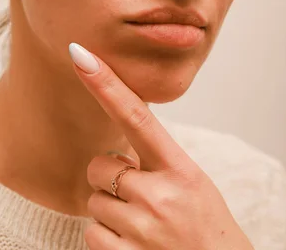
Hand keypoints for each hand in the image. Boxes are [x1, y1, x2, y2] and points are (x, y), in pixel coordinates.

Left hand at [69, 42, 253, 249]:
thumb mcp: (191, 183)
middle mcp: (160, 195)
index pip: (137, 116)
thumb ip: (156, 161)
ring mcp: (142, 229)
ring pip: (95, 202)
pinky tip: (134, 246)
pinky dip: (107, 239)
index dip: (106, 84)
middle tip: (141, 198)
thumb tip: (114, 151)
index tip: (81, 55)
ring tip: (144, 227)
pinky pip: (91, 234)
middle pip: (101, 166)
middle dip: (111, 179)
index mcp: (180, 168)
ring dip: (111, 212)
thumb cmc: (205, 227)